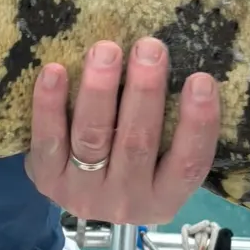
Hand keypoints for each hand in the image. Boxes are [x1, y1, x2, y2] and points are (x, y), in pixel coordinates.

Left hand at [26, 38, 219, 225]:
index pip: (189, 164)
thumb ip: (169, 127)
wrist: (79, 197)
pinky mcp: (48, 181)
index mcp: (165, 197)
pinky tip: (55, 71)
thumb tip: (175, 66)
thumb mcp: (159, 162)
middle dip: (144, 92)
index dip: (198, 123)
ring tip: (106, 51)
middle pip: (136, 144)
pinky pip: (49, 141)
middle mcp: (126, 201)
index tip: (201, 79)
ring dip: (100, 91)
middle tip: (149, 48)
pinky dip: (50, 105)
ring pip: (93, 138)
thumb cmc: (131, 166)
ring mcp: (83, 194)